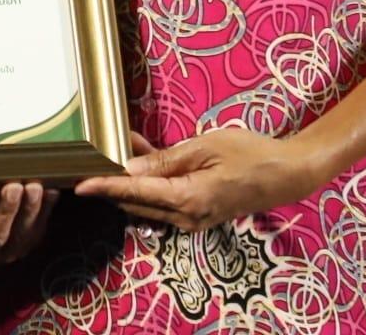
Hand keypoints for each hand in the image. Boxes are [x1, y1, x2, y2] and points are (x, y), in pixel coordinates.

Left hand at [75, 129, 321, 231]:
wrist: (287, 174)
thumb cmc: (249, 154)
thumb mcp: (204, 147)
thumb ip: (164, 161)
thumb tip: (128, 170)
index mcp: (187, 199)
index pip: (134, 193)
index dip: (104, 186)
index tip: (78, 184)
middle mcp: (186, 217)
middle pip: (135, 202)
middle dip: (110, 184)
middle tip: (89, 160)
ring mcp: (193, 219)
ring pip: (147, 203)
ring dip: (128, 184)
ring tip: (110, 154)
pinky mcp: (198, 214)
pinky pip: (164, 202)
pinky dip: (148, 185)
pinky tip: (140, 160)